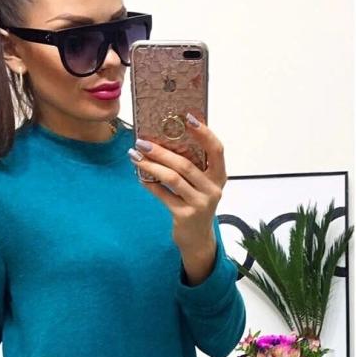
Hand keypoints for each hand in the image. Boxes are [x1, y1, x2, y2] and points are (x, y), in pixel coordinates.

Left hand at [129, 114, 226, 285]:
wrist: (198, 238)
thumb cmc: (197, 204)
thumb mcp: (201, 184)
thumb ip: (193, 164)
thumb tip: (168, 136)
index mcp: (219, 177)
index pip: (216, 150)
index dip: (204, 133)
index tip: (188, 118)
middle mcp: (213, 190)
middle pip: (186, 164)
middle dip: (161, 151)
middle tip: (142, 142)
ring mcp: (200, 204)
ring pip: (173, 179)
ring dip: (152, 165)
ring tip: (136, 156)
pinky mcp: (185, 215)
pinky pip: (164, 195)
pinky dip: (150, 185)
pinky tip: (140, 176)